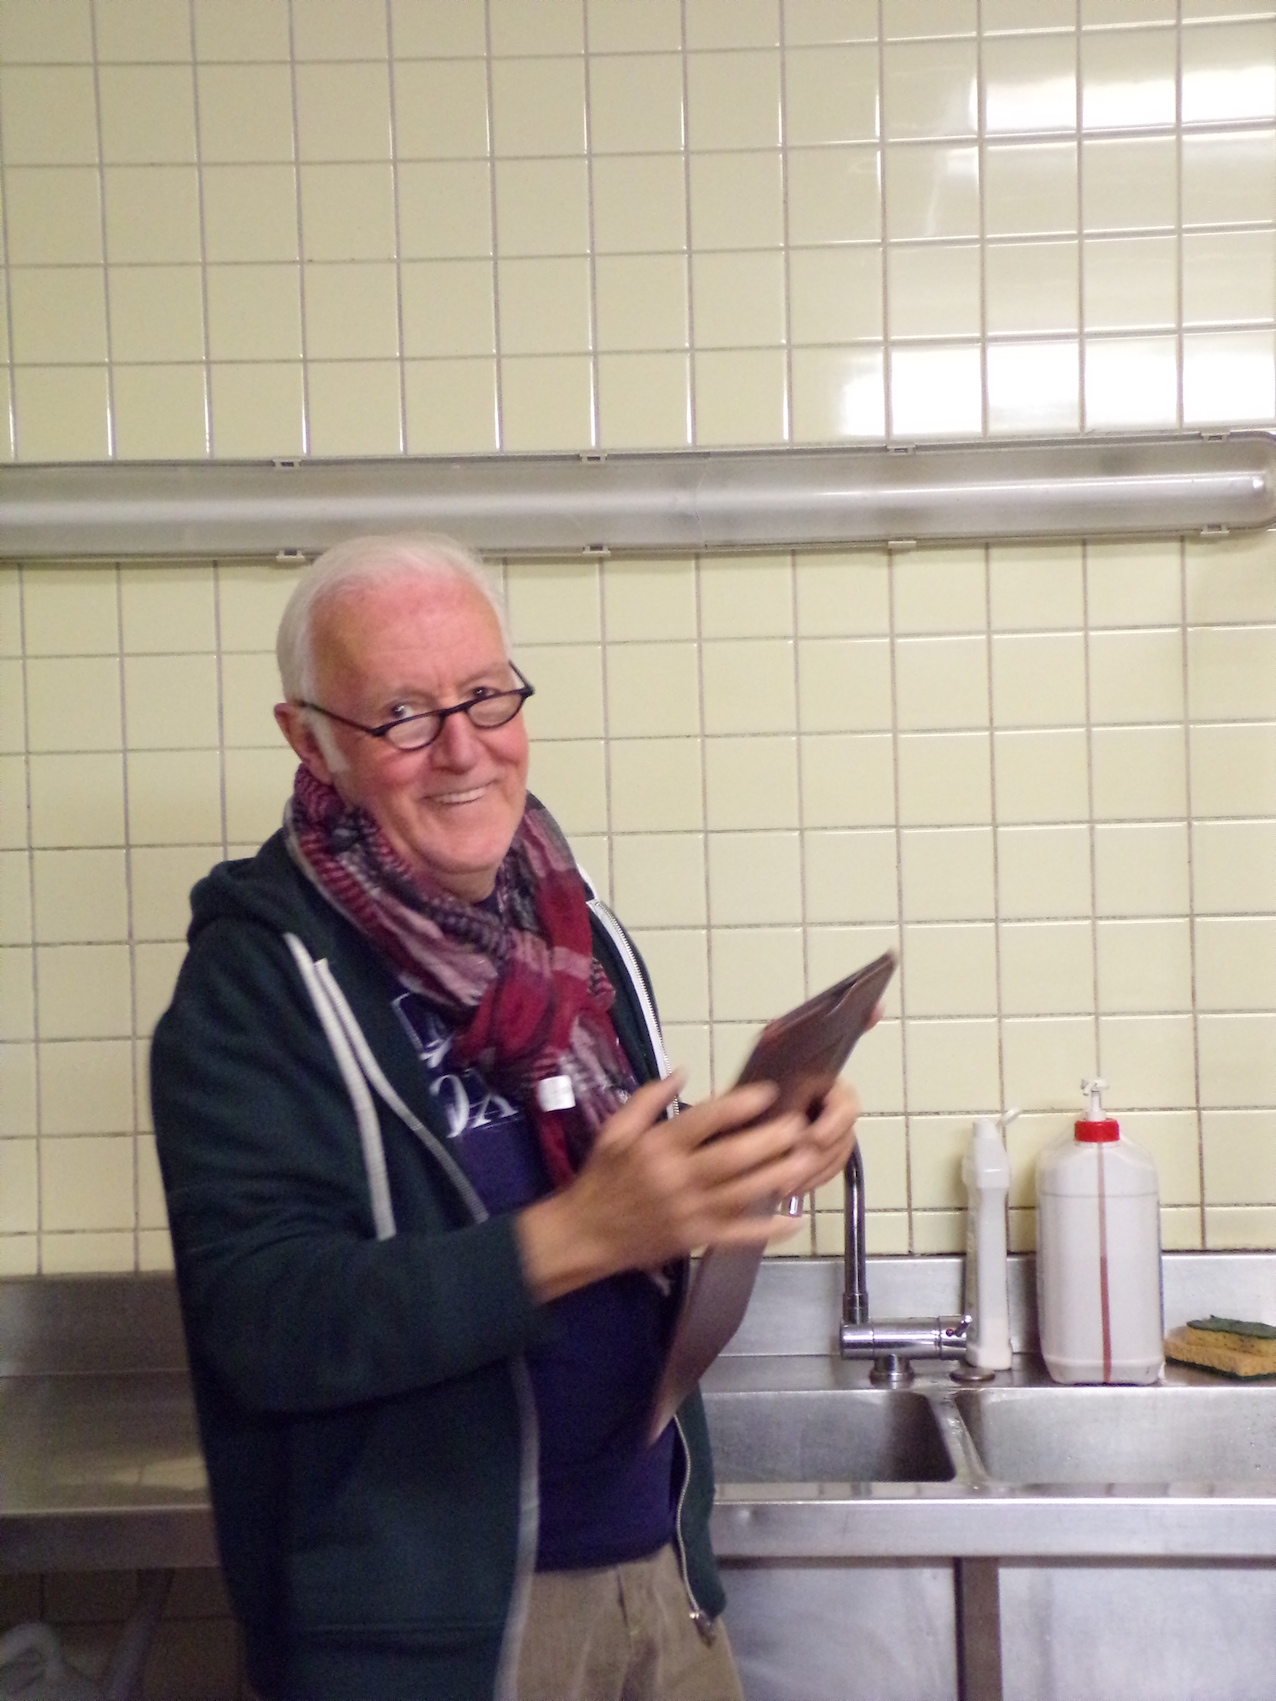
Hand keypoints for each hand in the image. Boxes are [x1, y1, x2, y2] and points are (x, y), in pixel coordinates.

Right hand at [516, 1069, 861, 1302]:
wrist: (585, 1234)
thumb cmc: (602, 1177)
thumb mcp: (615, 1130)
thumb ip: (647, 1099)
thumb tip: (682, 1072)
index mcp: (658, 1147)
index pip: (705, 1120)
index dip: (740, 1104)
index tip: (769, 1092)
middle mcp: (678, 1178)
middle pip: (733, 1157)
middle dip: (771, 1141)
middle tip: (800, 1125)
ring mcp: (690, 1212)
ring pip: (743, 1193)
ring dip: (778, 1176)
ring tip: (807, 1159)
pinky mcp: (697, 1239)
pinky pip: (738, 1235)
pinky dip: (768, 1229)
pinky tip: (794, 1217)